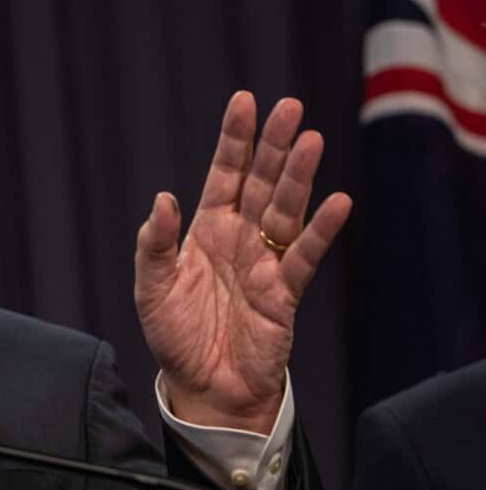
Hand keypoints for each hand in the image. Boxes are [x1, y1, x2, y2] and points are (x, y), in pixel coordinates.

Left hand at [134, 92, 351, 433]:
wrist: (204, 387)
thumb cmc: (175, 337)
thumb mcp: (151, 290)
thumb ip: (154, 246)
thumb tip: (162, 199)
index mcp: (205, 231)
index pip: (223, 176)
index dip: (234, 141)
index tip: (244, 102)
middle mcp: (239, 238)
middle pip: (260, 183)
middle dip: (272, 145)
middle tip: (288, 106)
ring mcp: (264, 262)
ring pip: (285, 210)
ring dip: (297, 177)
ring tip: (310, 140)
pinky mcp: (284, 292)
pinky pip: (304, 256)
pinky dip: (320, 231)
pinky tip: (338, 202)